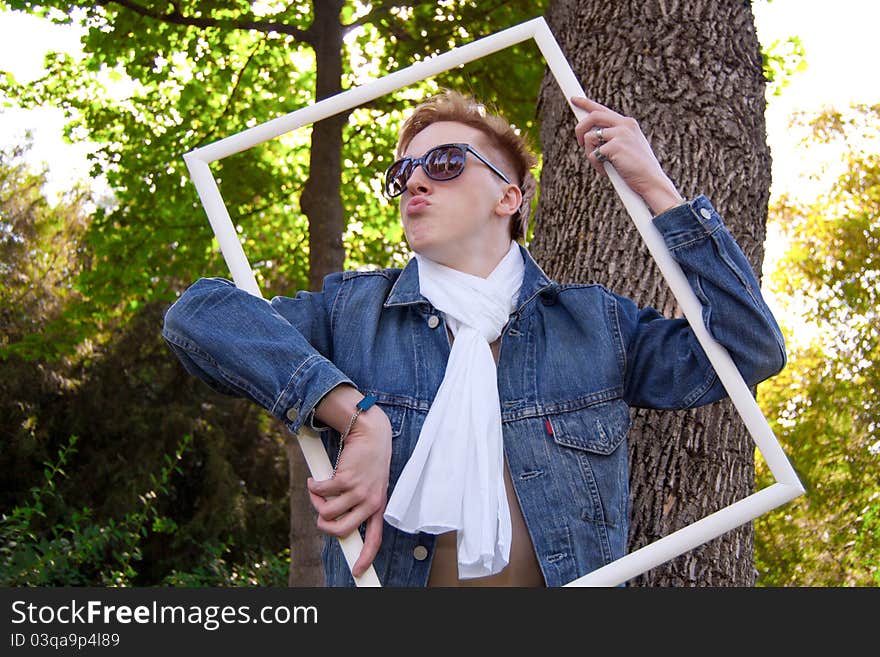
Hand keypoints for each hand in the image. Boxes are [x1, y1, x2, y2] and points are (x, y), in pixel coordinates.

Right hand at [307, 390, 391, 577]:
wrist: (371, 435)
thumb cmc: (368, 462)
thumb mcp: (370, 486)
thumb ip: (358, 505)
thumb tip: (333, 523)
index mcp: (378, 507)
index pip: (375, 539)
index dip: (366, 557)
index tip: (358, 571)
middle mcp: (370, 502)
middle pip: (340, 530)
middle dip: (323, 524)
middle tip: (320, 512)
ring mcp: (358, 491)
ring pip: (326, 512)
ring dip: (316, 501)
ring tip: (318, 489)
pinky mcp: (345, 479)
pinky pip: (320, 492)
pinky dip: (313, 486)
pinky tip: (316, 479)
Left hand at [571, 96, 683, 214]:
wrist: (651, 181)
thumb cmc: (637, 169)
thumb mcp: (626, 148)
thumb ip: (611, 138)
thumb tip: (588, 136)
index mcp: (627, 123)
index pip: (602, 109)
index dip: (586, 104)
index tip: (574, 99)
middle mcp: (624, 124)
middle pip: (592, 116)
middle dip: (580, 129)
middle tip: (578, 142)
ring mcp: (620, 134)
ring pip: (589, 138)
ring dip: (590, 154)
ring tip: (603, 165)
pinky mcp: (614, 146)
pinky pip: (592, 154)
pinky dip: (597, 166)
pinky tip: (608, 172)